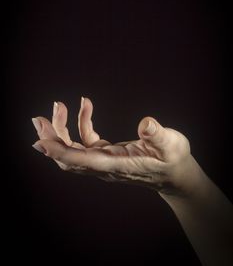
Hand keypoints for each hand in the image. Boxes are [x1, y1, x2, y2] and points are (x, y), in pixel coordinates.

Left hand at [32, 97, 198, 195]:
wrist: (175, 175)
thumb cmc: (173, 160)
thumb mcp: (172, 145)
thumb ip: (158, 135)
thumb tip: (146, 122)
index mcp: (118, 165)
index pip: (83, 162)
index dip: (60, 153)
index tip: (40, 142)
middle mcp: (106, 166)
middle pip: (69, 158)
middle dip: (52, 139)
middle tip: (40, 118)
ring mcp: (105, 161)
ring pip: (73, 151)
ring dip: (61, 131)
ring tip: (58, 106)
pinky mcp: (107, 154)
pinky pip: (87, 141)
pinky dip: (81, 124)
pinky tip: (86, 105)